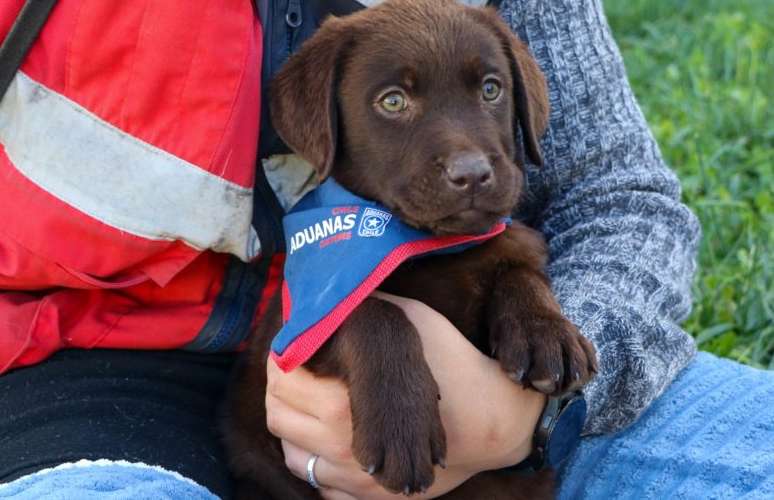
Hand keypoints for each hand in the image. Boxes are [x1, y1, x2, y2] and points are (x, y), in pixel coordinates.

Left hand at [265, 292, 546, 498]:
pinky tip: (334, 437)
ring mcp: (351, 477)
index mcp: (341, 402)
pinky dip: (318, 460)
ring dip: (296, 427)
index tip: (296, 346)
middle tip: (300, 371)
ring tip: (313, 403)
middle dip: (283, 391)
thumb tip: (333, 294)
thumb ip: (366, 308)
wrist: (496, 421)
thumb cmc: (455, 365)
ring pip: (292, 454)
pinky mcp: (366, 495)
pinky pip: (318, 482)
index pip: (279, 381)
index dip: (282, 359)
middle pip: (277, 417)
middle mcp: (339, 446)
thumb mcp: (409, 321)